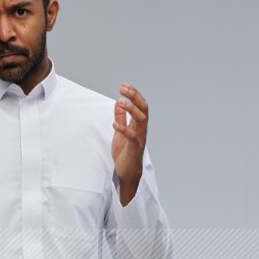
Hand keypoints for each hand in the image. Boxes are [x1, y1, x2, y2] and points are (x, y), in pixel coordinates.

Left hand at [112, 82, 147, 200]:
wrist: (127, 173)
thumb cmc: (125, 153)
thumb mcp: (120, 132)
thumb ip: (121, 118)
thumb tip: (118, 101)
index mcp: (138, 125)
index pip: (140, 105)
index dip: (133, 94)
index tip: (123, 85)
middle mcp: (142, 130)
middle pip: (144, 108)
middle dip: (134, 97)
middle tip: (123, 89)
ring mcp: (139, 139)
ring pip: (141, 119)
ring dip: (132, 109)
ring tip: (121, 101)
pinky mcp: (134, 149)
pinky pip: (132, 137)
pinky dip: (124, 130)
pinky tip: (114, 125)